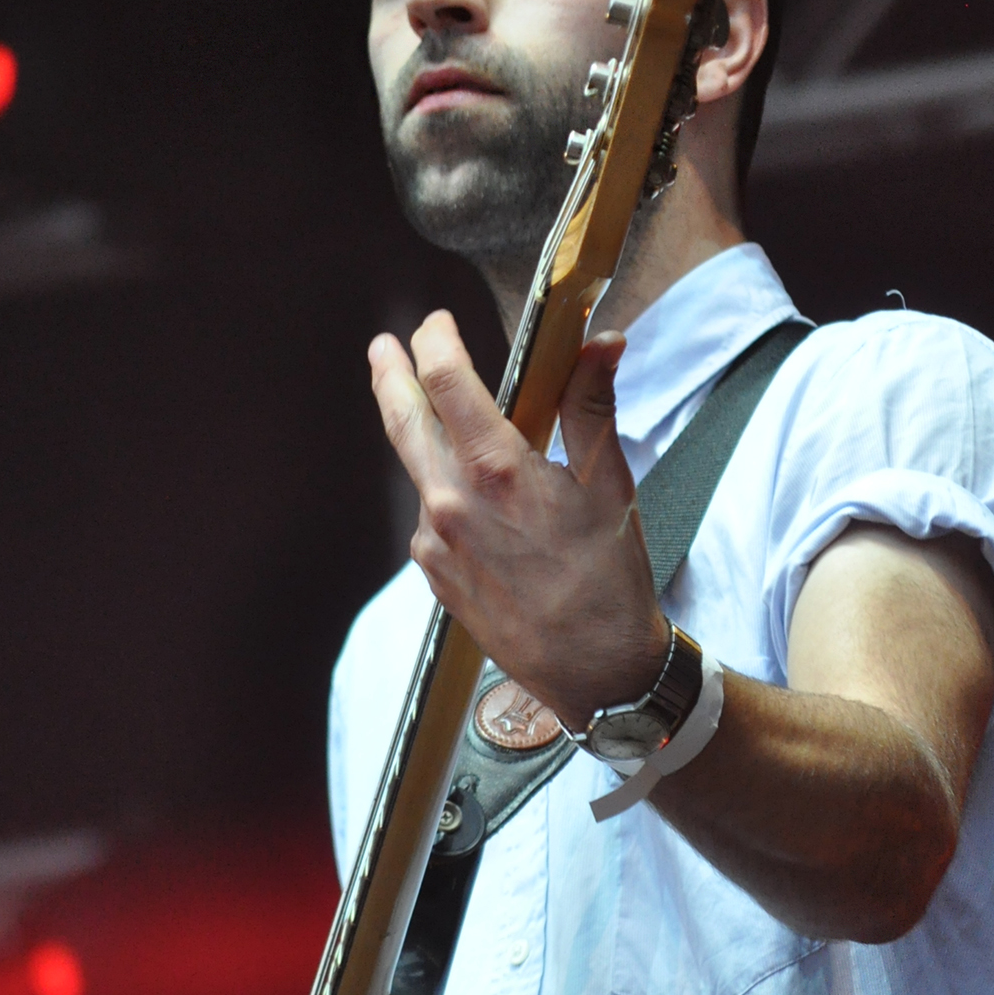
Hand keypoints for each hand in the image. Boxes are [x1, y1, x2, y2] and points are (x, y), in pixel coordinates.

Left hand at [368, 310, 667, 730]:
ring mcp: (435, 541)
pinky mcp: (433, 572)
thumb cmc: (609, 579)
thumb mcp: (609, 485)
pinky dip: (448, 491)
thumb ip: (591, 407)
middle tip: (384, 347)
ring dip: (426, 437)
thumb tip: (601, 343)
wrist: (593, 671)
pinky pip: (431, 514)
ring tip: (445, 419)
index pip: (446, 380)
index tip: (436, 324)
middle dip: (391, 374)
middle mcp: (452, 502)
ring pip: (419, 468)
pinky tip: (480, 501)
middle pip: (404, 418)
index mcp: (498, 471)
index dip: (436, 341)